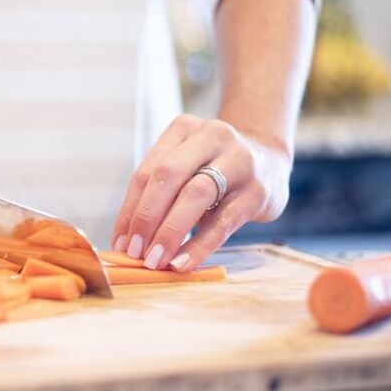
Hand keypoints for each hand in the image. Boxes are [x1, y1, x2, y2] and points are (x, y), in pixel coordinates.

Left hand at [110, 114, 291, 270]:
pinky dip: (199, 245)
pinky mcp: (259, 190)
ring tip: (155, 260)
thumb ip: (161, 193)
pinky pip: (223, 221)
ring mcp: (238, 160)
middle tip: (134, 252)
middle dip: (146, 217)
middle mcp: (211, 136)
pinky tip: (182, 262)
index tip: (119, 243)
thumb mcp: (188, 166)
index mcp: (183, 129)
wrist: (271, 159)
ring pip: (195, 194)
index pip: (146, 172)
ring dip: (169, 231)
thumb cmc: (215, 168)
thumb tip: (127, 240)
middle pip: (167, 175)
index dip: (129, 210)